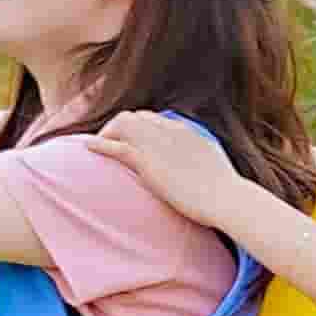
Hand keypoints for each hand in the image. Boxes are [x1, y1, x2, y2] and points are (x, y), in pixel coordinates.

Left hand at [99, 108, 252, 220]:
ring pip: (121, 125)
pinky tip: (89, 147)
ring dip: (108, 133)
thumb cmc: (225, 190)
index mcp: (186, 130)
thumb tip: (199, 163)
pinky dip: (99, 144)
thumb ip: (200, 155)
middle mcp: (170, 130)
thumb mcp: (214, 163)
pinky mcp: (147, 161)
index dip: (138, 127)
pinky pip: (115, 146)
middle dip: (119, 127)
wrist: (227, 198)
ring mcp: (157, 144)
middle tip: (111, 142)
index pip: (154, 118)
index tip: (131, 139)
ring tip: (98, 146)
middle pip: (135, 117)